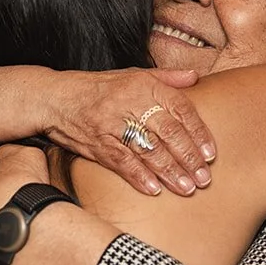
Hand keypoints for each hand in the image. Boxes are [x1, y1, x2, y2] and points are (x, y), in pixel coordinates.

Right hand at [42, 68, 214, 195]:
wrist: (55, 98)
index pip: (180, 108)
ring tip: (186, 188)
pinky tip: (154, 190)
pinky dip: (139, 177)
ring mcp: (113, 124)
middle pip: (167, 132)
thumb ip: (165, 78)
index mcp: (144, 85)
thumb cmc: (98, 88)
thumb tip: (195, 77)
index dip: (198, 132)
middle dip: (188, 157)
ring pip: (148, 150)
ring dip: (169, 171)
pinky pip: (121, 162)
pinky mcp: (97, 143)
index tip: (210, 154)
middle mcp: (130, 103)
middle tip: (203, 178)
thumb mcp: (132, 75)